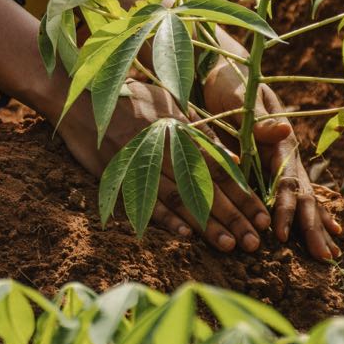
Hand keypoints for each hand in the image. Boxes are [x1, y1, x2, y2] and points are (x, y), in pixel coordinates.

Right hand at [58, 81, 271, 252]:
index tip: (262, 216)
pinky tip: (184, 235)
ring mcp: (141, 161)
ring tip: (229, 245)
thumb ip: (200, 133)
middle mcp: (166, 147)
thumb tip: (233, 161)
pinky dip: (164, 217)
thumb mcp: (169, 106)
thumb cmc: (129, 98)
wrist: (82, 98)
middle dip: (233, 216)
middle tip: (255, 242)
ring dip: (205, 224)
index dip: (242, 194)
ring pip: (180, 197)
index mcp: (181, 131)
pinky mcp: (118, 172)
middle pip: (205, 187)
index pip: (219, 168)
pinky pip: (143, 198)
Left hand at [203, 62, 342, 260]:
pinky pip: (294, 192)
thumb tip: (287, 129)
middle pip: (303, 194)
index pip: (286, 181)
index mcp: (279, 141)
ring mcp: (284, 159)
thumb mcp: (242, 97)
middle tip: (325, 258)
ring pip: (305, 197)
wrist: (229, 71)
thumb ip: (261, 118)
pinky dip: (309, 213)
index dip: (287, 209)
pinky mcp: (275, 162)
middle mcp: (287, 153)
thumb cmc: (231, 84)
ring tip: (330, 254)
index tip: (283, 235)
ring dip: (317, 225)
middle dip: (313, 227)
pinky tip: (326, 230)